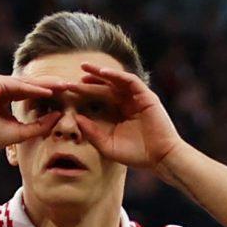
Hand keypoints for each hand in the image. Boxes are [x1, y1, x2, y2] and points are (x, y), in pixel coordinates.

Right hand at [0, 72, 62, 153]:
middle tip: (68, 85)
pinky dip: (33, 89)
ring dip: (44, 85)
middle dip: (49, 85)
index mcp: (0, 95)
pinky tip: (48, 91)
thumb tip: (58, 117)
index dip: (45, 93)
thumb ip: (38, 126)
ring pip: (24, 82)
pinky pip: (17, 85)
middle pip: (28, 84)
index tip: (64, 95)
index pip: (27, 91)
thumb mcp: (18, 132)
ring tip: (63, 86)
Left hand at [55, 63, 184, 174]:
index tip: (66, 92)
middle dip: (87, 81)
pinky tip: (102, 72)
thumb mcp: (107, 145)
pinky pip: (130, 81)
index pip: (98, 99)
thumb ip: (92, 133)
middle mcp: (126, 103)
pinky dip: (117, 75)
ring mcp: (137, 98)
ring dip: (100, 72)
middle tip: (68, 78)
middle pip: (104, 87)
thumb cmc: (136, 154)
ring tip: (84, 68)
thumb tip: (76, 118)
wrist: (160, 158)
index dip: (83, 94)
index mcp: (118, 113)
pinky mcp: (146, 96)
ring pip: (116, 80)